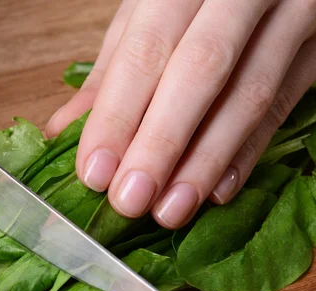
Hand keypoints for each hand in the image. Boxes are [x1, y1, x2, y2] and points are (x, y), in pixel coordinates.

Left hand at [46, 0, 315, 228]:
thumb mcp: (145, 14)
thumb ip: (111, 70)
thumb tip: (63, 130)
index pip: (146, 50)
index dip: (118, 115)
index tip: (95, 172)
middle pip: (200, 71)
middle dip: (160, 144)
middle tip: (129, 200)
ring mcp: (291, 15)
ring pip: (252, 94)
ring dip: (206, 161)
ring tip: (170, 209)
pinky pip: (286, 103)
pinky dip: (249, 151)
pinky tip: (217, 190)